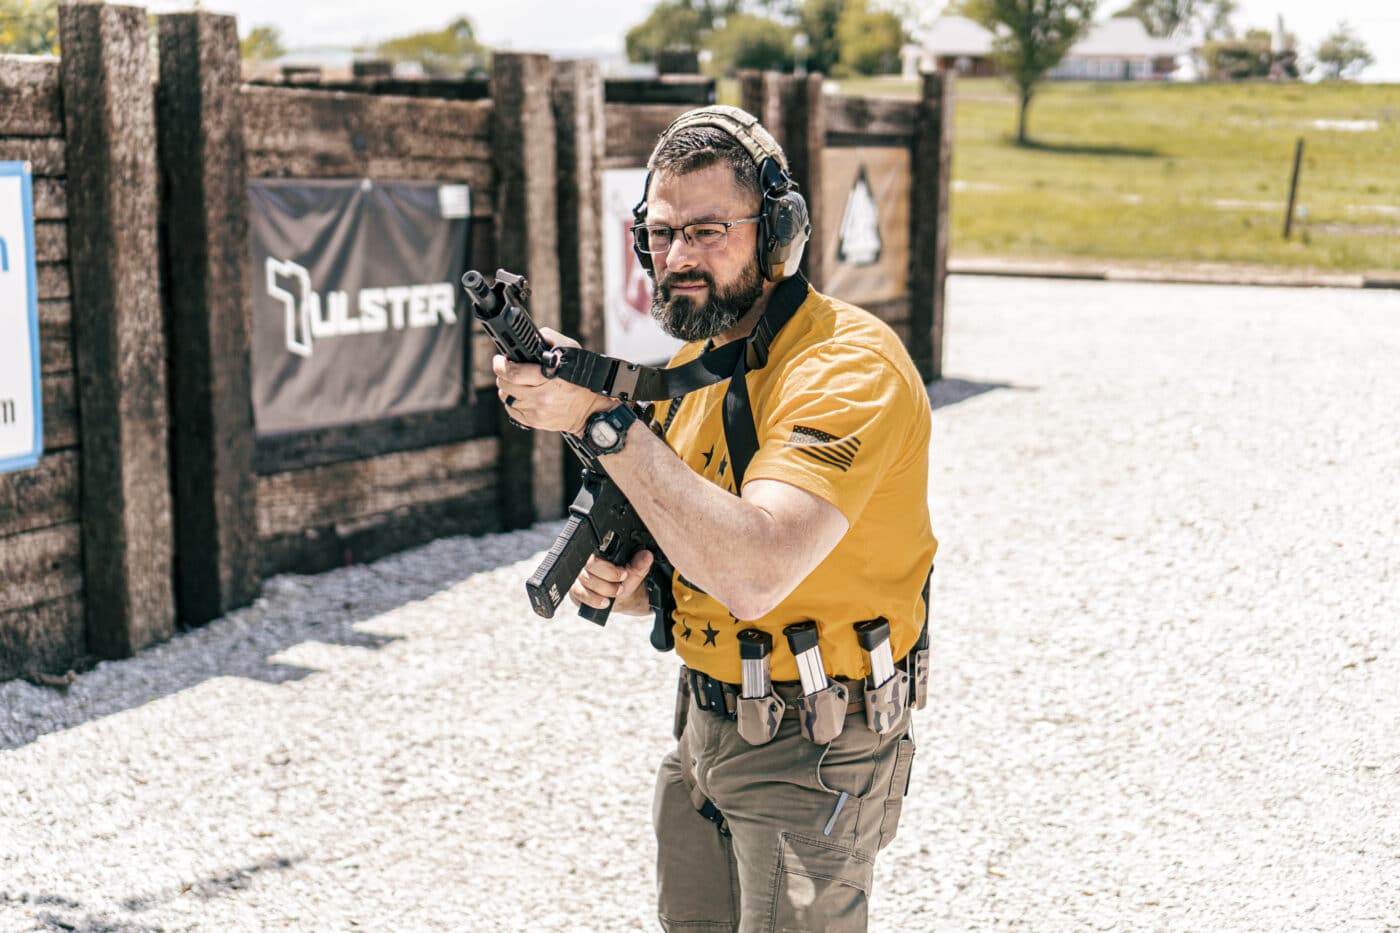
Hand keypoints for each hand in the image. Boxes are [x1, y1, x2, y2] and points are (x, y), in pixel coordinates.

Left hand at [493, 328, 610, 434]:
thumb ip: (551, 339)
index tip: (500, 360)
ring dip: (507, 389)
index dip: (501, 365)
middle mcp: (541, 397)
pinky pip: (512, 411)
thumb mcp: (572, 352)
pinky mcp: (535, 422)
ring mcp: (537, 411)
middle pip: (506, 385)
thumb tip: (534, 335)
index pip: (514, 373)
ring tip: (514, 382)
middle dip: (503, 375)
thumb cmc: (583, 379)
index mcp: (549, 378)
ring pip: (507, 398)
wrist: (592, 410)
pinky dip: (512, 402)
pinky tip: (520, 395)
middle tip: (508, 369)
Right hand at [570, 550, 654, 615]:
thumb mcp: (636, 572)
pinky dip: (594, 600)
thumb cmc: (625, 580)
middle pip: (588, 568)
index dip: (609, 568)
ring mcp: (578, 578)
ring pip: (583, 583)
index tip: (624, 574)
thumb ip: (640, 564)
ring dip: (603, 590)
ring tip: (616, 593)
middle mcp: (585, 564)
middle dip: (607, 579)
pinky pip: (579, 595)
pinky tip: (605, 602)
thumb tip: (646, 556)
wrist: (622, 597)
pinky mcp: (576, 591)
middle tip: (620, 586)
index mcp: (598, 553)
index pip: (595, 555)